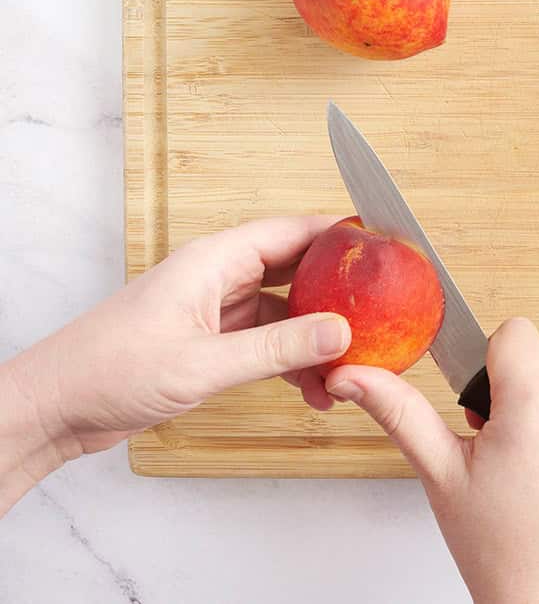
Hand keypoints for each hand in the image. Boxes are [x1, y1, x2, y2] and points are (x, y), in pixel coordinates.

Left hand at [0, 215, 350, 499]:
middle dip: (336, 289)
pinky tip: (312, 386)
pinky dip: (290, 360)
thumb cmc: (109, 370)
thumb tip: (340, 332)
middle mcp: (217, 277)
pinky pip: (265, 341)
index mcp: (213, 261)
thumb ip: (278, 349)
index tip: (381, 245)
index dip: (339, 234)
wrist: (55, 408)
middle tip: (379, 306)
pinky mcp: (208, 342)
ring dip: (314, 336)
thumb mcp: (204, 363)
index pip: (292, 231)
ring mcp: (213, 310)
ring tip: (347, 364)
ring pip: (283, 310)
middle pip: (294, 268)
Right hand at [324, 318, 538, 603]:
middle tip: (504, 464)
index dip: (495, 361)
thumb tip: (353, 374)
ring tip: (536, 489)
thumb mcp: (440, 475)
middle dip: (522, 409)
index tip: (487, 403)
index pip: (516, 333)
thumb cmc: (497, 551)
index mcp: (532, 404)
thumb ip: (399, 411)